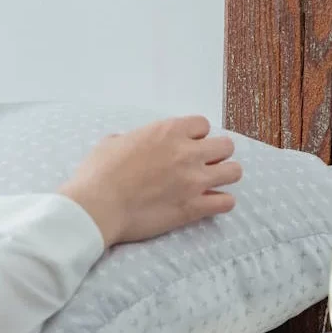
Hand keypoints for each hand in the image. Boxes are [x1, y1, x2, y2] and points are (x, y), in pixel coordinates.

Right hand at [58, 116, 242, 246]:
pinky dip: (220, 203)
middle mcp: (187, 152)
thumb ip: (131, 139)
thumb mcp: (112, 142)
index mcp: (167, 131)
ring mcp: (194, 180)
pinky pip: (227, 202)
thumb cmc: (98, 173)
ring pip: (234, 172)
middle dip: (216, 154)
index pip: (202, 124)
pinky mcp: (193, 208)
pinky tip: (208, 204)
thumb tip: (130, 143)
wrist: (97, 206)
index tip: (186, 146)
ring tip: (211, 183)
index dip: (195, 136)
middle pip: (225, 146)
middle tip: (202, 165)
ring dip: (224, 176)